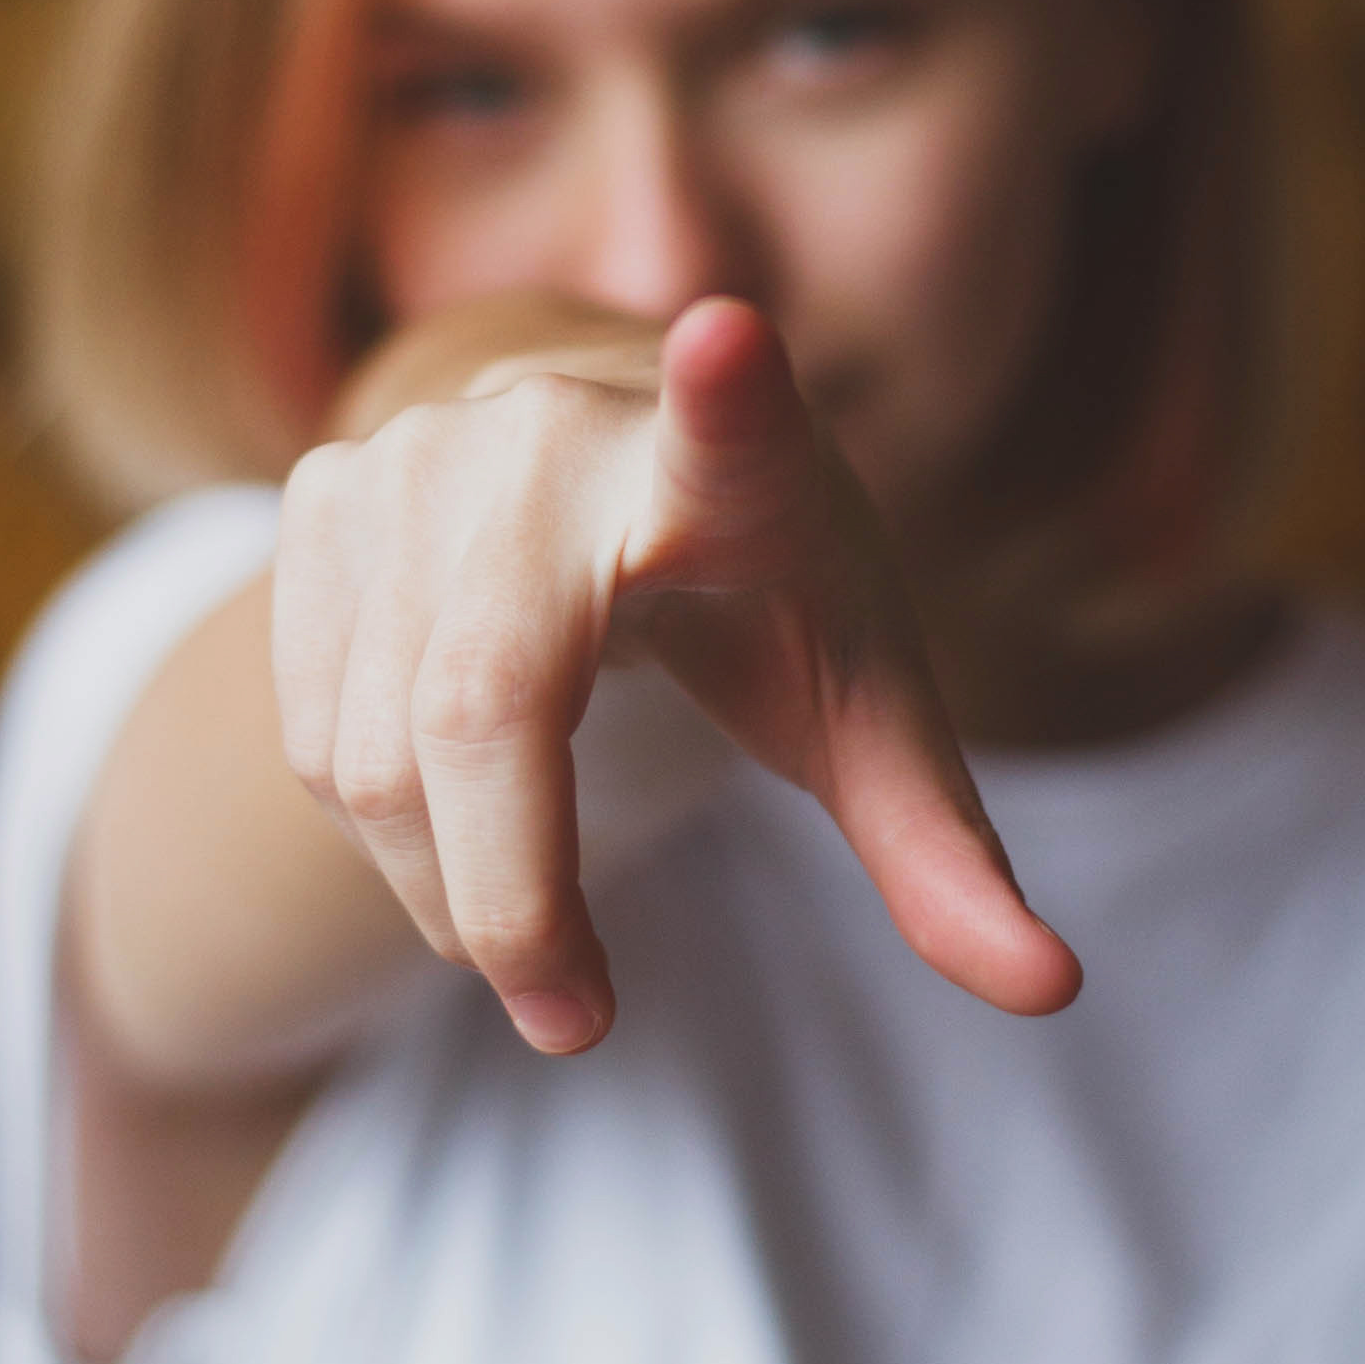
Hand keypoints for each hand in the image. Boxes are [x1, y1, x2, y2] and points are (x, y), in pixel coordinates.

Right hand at [271, 295, 1081, 1050]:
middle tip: (575, 1022)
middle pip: (479, 710)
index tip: (733, 341)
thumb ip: (940, 847)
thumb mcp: (860, 700)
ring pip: (375, 750)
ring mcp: (415, 454)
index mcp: (730, 465)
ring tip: (531, 935)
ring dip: (446, 893)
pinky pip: (313, 734)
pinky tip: (455, 830)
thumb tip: (1051, 993)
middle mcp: (552, 435)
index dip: (725, 393)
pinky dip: (380, 836)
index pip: (728, 424)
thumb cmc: (765, 585)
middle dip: (513, 901)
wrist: (605, 435)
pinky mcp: (322, 492)